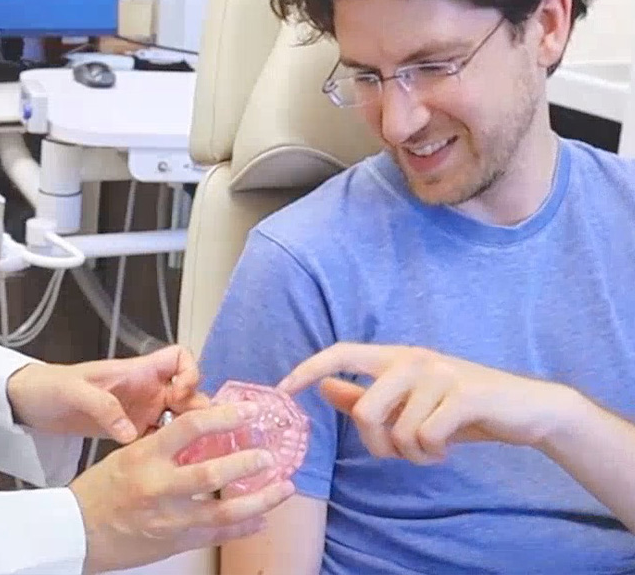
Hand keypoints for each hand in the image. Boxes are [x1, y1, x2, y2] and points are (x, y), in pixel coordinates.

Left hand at [7, 345, 208, 443]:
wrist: (30, 403)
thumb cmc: (51, 387)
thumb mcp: (75, 392)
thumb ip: (103, 407)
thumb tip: (130, 434)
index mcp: (136, 371)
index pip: (179, 358)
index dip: (190, 372)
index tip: (182, 395)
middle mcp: (145, 389)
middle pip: (188, 392)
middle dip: (199, 410)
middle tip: (200, 437)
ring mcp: (139, 411)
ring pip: (179, 417)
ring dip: (189, 433)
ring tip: (195, 457)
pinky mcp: (130, 431)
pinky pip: (161, 437)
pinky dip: (170, 448)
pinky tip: (172, 467)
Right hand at [69, 401, 295, 572]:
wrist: (79, 532)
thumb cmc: (101, 488)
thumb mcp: (127, 454)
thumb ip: (164, 445)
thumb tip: (203, 433)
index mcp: (146, 455)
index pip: (191, 427)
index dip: (224, 416)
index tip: (249, 410)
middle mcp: (159, 486)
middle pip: (213, 472)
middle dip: (248, 462)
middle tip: (270, 454)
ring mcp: (170, 519)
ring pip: (224, 510)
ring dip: (259, 499)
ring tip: (284, 488)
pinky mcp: (175, 543)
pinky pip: (217, 534)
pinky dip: (243, 527)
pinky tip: (262, 517)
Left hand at [278, 342, 575, 464]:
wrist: (525, 409)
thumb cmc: (459, 406)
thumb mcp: (410, 400)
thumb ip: (365, 394)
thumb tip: (322, 386)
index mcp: (394, 356)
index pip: (340, 353)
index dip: (308, 368)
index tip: (282, 390)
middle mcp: (412, 358)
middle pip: (366, 410)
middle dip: (378, 445)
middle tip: (401, 452)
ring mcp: (439, 373)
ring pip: (398, 432)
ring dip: (413, 454)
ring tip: (432, 446)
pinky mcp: (464, 394)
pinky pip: (428, 437)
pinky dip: (434, 452)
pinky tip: (448, 446)